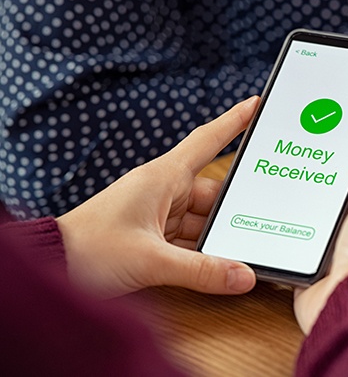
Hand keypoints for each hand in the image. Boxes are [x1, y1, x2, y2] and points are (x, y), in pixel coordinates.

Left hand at [56, 98, 259, 297]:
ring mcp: (158, 214)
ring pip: (203, 220)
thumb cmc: (88, 250)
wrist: (50, 267)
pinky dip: (203, 253)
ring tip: (242, 253)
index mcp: (162, 178)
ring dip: (218, 238)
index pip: (206, 141)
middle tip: (265, 220)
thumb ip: (201, 270)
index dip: (233, 122)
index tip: (256, 105)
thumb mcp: (150, 260)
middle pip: (213, 194)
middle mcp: (163, 191)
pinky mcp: (153, 236)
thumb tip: (244, 275)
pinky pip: (189, 239)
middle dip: (235, 212)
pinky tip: (218, 266)